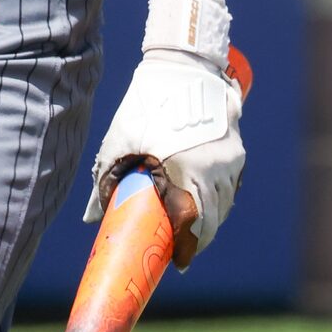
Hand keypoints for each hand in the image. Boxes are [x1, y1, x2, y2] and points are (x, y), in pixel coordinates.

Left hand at [85, 0, 245, 265]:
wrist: (183, 68)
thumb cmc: (144, 106)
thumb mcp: (119, 142)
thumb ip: (106, 181)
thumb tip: (93, 219)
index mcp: (183, 168)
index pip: (191, 222)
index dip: (187, 247)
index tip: (178, 262)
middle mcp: (214, 168)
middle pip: (212, 219)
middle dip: (198, 239)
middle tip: (181, 251)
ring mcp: (230, 160)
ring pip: (225, 204)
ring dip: (210, 221)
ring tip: (190, 232)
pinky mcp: (237, 152)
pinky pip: (231, 186)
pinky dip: (220, 201)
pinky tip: (205, 206)